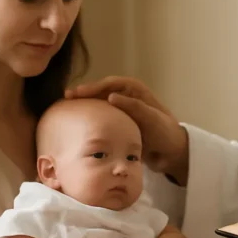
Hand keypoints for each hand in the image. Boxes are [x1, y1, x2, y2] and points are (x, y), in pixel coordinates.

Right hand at [65, 76, 189, 183]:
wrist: (171, 154)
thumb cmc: (166, 134)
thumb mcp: (152, 119)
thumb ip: (134, 107)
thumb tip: (111, 96)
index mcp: (135, 90)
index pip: (109, 84)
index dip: (92, 87)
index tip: (77, 93)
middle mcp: (126, 97)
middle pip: (100, 92)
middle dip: (83, 95)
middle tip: (65, 99)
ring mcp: (122, 110)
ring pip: (99, 104)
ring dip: (84, 106)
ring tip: (67, 110)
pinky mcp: (119, 123)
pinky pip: (101, 118)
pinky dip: (90, 118)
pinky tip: (78, 125)